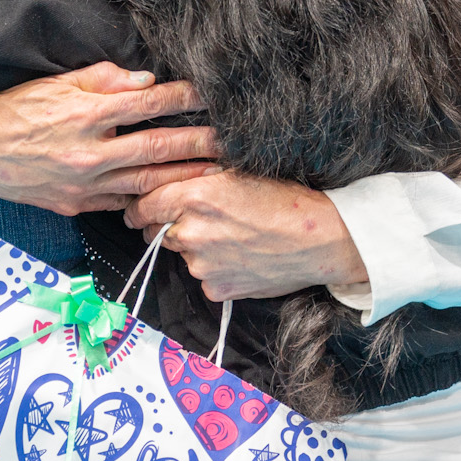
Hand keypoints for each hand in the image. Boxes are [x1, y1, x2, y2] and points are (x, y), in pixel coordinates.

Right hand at [0, 62, 218, 215]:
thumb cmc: (9, 110)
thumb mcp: (51, 82)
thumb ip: (101, 79)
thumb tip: (145, 80)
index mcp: (83, 114)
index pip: (147, 104)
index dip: (183, 97)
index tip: (209, 93)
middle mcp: (87, 153)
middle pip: (157, 148)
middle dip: (199, 143)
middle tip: (232, 139)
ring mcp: (82, 185)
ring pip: (146, 184)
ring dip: (184, 178)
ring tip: (217, 173)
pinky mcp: (76, 205)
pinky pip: (121, 204)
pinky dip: (149, 200)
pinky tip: (174, 197)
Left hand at [124, 170, 368, 300]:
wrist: (320, 239)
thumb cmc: (286, 199)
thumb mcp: (239, 171)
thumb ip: (199, 178)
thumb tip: (172, 177)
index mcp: (193, 197)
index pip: (143, 206)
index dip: (140, 208)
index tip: (141, 211)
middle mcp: (191, 233)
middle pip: (156, 233)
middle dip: (167, 226)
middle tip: (196, 221)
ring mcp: (202, 265)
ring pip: (182, 255)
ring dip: (195, 248)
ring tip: (231, 238)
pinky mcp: (216, 289)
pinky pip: (204, 277)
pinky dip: (215, 269)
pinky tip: (240, 257)